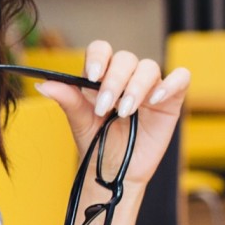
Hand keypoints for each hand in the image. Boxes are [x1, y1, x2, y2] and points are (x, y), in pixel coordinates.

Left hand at [33, 40, 188, 186]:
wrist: (114, 174)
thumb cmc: (98, 146)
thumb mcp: (81, 123)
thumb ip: (67, 101)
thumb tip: (43, 84)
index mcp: (102, 77)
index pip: (102, 50)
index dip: (98, 57)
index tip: (91, 76)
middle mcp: (126, 78)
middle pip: (125, 59)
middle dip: (114, 81)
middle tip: (105, 106)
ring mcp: (150, 88)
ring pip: (149, 67)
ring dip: (136, 87)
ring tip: (125, 111)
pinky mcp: (170, 100)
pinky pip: (181, 79)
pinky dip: (170, 83)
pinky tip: (155, 100)